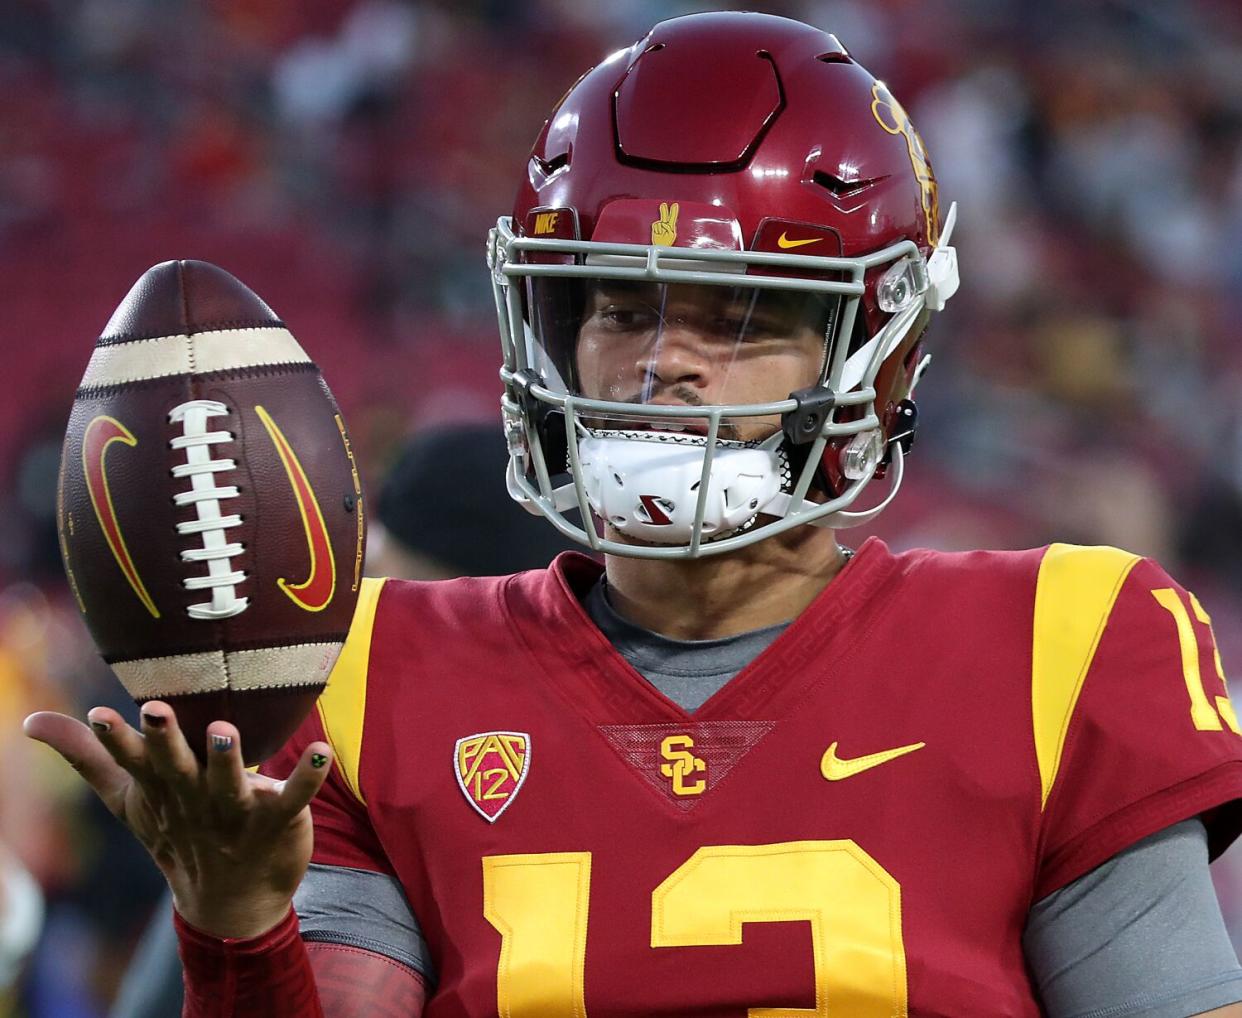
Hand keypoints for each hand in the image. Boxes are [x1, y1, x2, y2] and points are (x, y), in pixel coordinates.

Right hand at [23, 701, 330, 938]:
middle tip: (156, 709)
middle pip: (177, 768)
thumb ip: (89, 755)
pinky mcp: (278, 819)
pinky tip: (323, 752)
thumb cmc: (177, 830)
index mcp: (159, 790)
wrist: (230, 900)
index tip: (103, 713)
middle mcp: (194, 799)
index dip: (117, 740)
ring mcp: (236, 812)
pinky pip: (295, 797)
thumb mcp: (129, 797)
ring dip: (229, 759)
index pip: (133, 762)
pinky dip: (308, 776)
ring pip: (231, 784)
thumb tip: (30, 721)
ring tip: (225, 730)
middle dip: (166, 740)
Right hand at [651, 201, 678, 245]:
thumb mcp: (672, 235)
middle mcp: (665, 224)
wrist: (660, 247)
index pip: (673, 217)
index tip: (675, 205)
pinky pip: (655, 225)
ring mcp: (659, 226)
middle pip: (664, 215)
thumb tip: (665, 223)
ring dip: (660, 228)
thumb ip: (669, 228)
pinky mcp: (655, 227)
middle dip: (664, 210)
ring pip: (659, 222)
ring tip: (661, 234)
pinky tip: (658, 233)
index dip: (674, 211)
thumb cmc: (667, 242)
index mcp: (671, 226)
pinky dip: (656, 229)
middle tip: (663, 204)